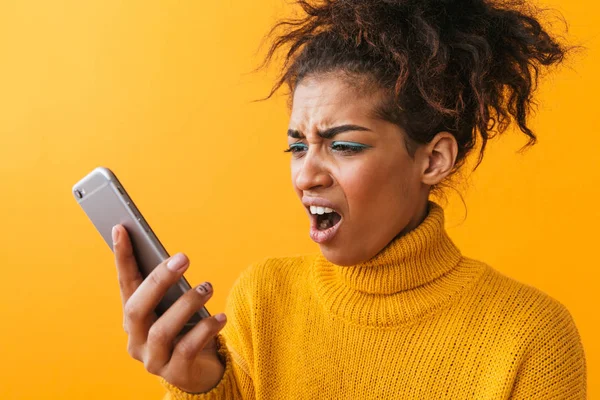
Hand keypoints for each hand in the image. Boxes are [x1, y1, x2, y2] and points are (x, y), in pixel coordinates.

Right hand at [112, 224, 227, 393]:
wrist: (202, 371)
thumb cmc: (187, 330)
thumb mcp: (177, 306)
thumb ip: (171, 288)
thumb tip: (175, 259)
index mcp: (134, 318)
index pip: (125, 284)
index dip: (122, 257)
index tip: (122, 228)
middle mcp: (136, 339)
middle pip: (137, 308)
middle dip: (159, 280)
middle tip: (184, 258)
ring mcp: (154, 359)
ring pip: (162, 330)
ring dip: (187, 304)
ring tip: (207, 288)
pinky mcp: (176, 374)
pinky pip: (188, 349)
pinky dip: (205, 329)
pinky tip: (220, 317)